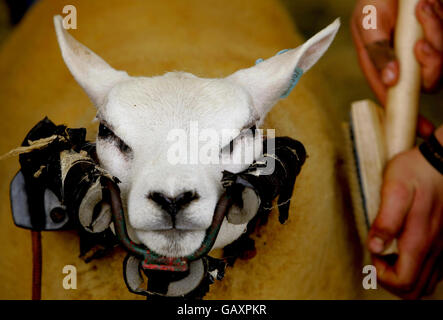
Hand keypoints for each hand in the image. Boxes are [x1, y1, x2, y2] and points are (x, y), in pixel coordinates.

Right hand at [351, 0, 442, 137]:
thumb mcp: (368, 23)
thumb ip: (377, 52)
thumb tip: (390, 81)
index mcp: (381, 65)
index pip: (393, 95)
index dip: (407, 113)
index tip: (421, 129)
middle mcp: (403, 62)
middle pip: (425, 82)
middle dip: (429, 65)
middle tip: (420, 44)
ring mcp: (422, 49)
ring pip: (440, 62)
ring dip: (435, 35)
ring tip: (423, 8)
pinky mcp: (437, 35)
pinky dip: (439, 23)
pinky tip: (428, 6)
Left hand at [367, 127, 442, 298]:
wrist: (442, 159)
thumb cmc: (416, 171)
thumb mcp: (394, 189)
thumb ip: (385, 220)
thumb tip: (374, 246)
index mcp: (420, 239)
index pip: (403, 281)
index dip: (382, 274)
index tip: (374, 252)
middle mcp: (436, 248)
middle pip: (414, 289)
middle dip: (391, 279)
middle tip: (379, 257)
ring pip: (426, 283)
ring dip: (404, 275)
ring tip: (390, 253)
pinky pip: (435, 270)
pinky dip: (417, 269)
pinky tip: (404, 249)